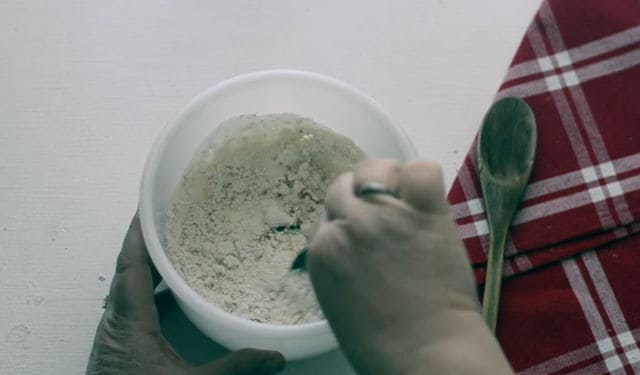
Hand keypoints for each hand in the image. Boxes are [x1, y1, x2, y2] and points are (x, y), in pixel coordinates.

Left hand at [86, 215, 285, 374]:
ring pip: (129, 286)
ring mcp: (117, 333)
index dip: (139, 232)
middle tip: (167, 217)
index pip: (132, 264)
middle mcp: (117, 322)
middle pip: (128, 268)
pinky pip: (134, 304)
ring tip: (173, 247)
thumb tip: (273, 358)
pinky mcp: (121, 345)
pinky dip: (151, 289)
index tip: (148, 205)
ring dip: (148, 264)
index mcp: (130, 321)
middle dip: (147, 240)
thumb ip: (234, 368)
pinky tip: (172, 293)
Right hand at [307, 159, 511, 374]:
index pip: (326, 210)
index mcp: (321, 250)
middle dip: (362, 195)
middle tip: (388, 214)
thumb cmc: (383, 341)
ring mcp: (383, 215)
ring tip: (406, 201)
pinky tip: (426, 199)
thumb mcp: (337, 298)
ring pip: (374, 168)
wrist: (425, 355)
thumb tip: (350, 239)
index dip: (347, 216)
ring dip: (388, 178)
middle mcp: (346, 225)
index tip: (364, 227)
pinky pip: (418, 169)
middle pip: (343, 185)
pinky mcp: (423, 212)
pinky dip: (422, 176)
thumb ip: (337, 261)